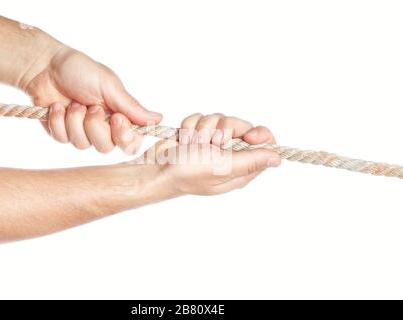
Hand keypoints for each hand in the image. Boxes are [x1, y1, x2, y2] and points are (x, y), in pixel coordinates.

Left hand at [23, 47, 161, 153]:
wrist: (44, 66)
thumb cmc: (80, 70)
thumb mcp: (109, 86)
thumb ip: (132, 106)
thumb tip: (158, 119)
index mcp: (120, 115)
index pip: (131, 142)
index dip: (124, 137)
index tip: (115, 118)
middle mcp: (103, 127)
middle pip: (106, 148)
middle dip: (95, 127)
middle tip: (89, 106)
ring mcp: (82, 132)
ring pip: (83, 145)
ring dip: (74, 121)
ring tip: (72, 103)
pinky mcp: (62, 133)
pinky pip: (63, 139)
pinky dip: (58, 121)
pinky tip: (56, 106)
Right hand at [139, 114, 280, 195]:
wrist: (156, 168)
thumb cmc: (187, 174)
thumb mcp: (223, 168)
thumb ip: (252, 161)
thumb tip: (277, 158)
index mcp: (240, 168)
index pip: (264, 145)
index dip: (259, 135)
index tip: (249, 135)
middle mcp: (228, 154)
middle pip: (240, 125)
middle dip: (223, 129)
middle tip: (212, 143)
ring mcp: (212, 143)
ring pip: (219, 118)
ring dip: (203, 128)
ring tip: (192, 144)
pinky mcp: (197, 134)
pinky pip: (201, 117)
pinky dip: (190, 125)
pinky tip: (184, 140)